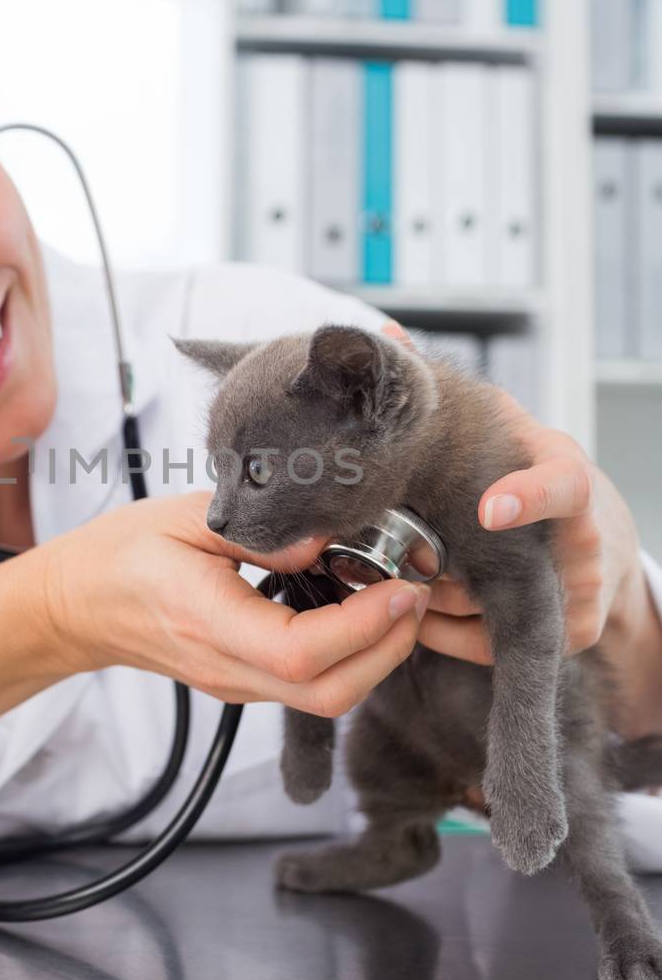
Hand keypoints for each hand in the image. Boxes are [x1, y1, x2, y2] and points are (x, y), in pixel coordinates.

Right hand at [41, 490, 429, 718]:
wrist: (77, 604)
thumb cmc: (124, 552)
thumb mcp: (185, 515)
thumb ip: (261, 530)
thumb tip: (329, 540)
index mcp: (206, 619)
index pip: (300, 651)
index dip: (364, 626)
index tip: (400, 585)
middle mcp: (225, 666)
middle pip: (329, 692)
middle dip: (389, 649)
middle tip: (415, 594)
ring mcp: (236, 683)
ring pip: (325, 697)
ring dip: (376, 656)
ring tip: (394, 599)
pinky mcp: (243, 683)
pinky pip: (310, 686)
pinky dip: (350, 657)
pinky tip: (357, 610)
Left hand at [380, 321, 645, 667]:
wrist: (596, 546)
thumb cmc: (530, 474)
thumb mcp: (504, 426)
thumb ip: (445, 386)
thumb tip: (382, 335)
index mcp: (564, 475)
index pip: (564, 485)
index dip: (528, 497)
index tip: (488, 509)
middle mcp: (581, 537)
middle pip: (507, 563)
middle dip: (444, 567)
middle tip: (402, 560)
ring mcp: (580, 590)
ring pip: (485, 606)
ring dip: (432, 598)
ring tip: (403, 578)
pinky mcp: (570, 634)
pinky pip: (486, 643)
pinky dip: (442, 632)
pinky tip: (416, 614)